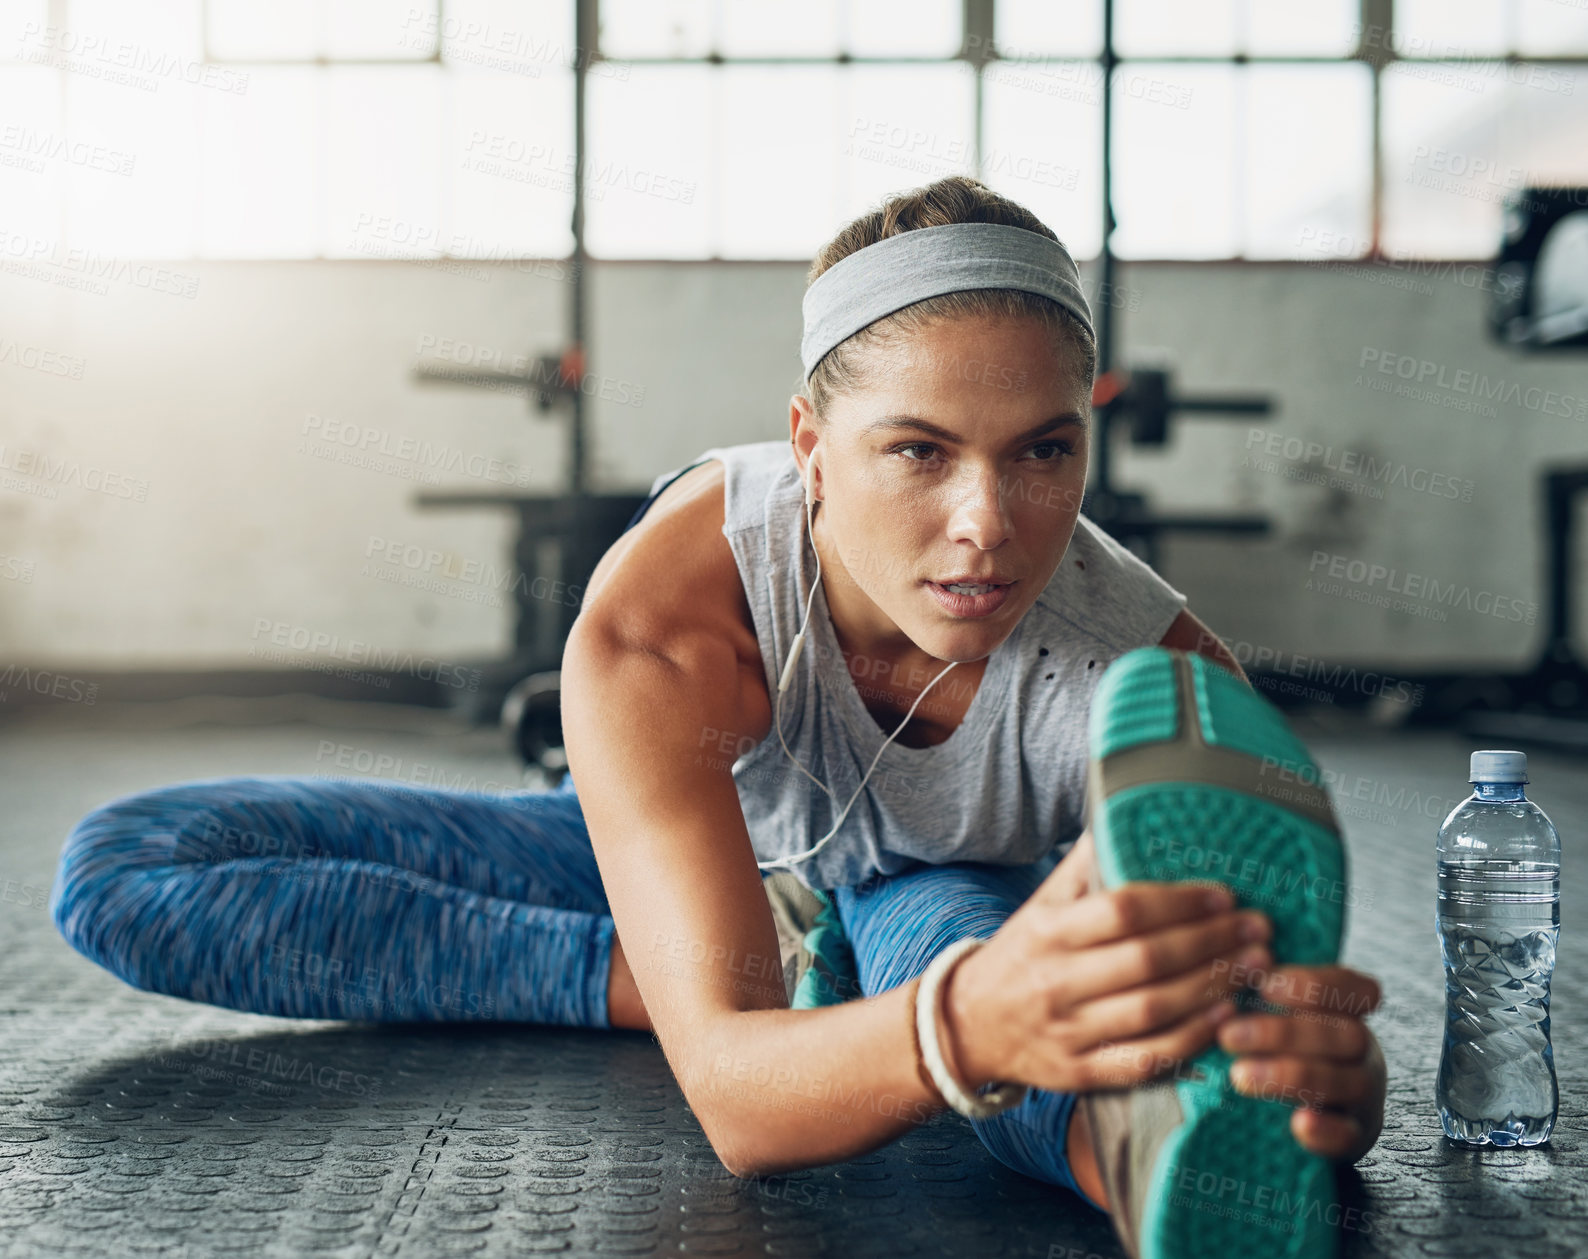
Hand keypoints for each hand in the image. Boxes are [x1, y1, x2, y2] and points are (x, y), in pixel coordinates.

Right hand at [941, 829, 1274, 1095]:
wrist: (969, 1025)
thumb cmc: (1021, 954)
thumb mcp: (1041, 905)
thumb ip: (1084, 866)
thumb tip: (1124, 812)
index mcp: (1048, 931)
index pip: (1122, 910)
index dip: (1180, 902)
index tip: (1223, 894)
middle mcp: (1056, 981)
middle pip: (1147, 960)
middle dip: (1211, 942)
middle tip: (1257, 929)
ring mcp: (1069, 1032)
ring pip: (1152, 1010)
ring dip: (1212, 987)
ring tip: (1254, 966)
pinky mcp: (1081, 1073)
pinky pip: (1145, 1060)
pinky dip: (1190, 1040)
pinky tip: (1224, 1018)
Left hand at [1216, 964, 1385, 1161]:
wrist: (1297, 1119)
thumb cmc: (1275, 1052)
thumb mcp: (1272, 1019)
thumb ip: (1258, 996)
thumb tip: (1229, 967)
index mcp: (1348, 1015)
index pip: (1356, 990)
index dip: (1316, 985)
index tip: (1264, 986)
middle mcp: (1363, 1053)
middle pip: (1348, 1035)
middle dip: (1286, 1033)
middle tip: (1229, 1035)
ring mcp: (1363, 1098)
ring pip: (1349, 1082)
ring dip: (1293, 1076)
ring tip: (1239, 1076)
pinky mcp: (1353, 1139)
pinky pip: (1349, 1135)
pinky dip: (1326, 1130)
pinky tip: (1298, 1123)